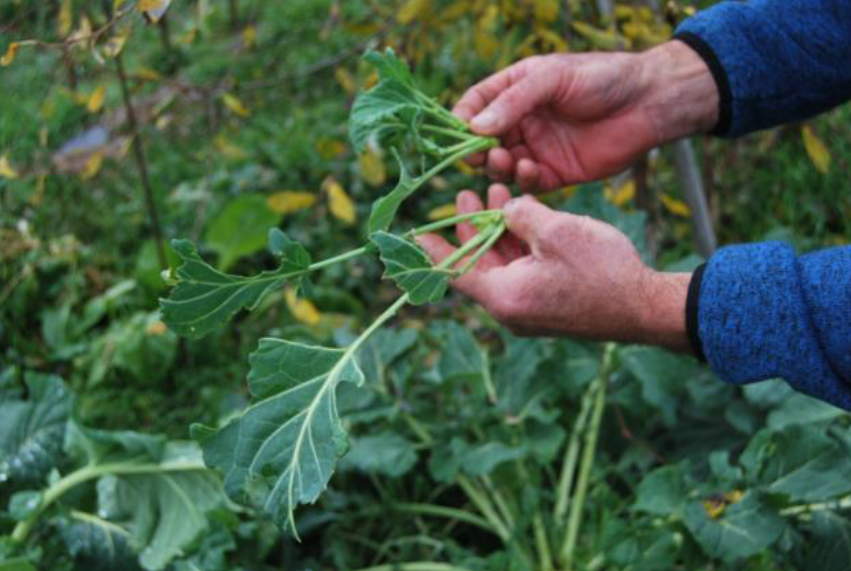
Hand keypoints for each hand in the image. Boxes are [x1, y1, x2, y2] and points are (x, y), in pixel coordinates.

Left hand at [418, 186, 692, 350]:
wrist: (644, 308)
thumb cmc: (601, 270)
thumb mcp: (555, 230)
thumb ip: (520, 215)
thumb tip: (506, 209)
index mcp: (503, 296)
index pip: (452, 272)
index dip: (431, 249)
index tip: (410, 233)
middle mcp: (509, 310)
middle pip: (476, 266)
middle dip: (470, 228)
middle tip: (465, 194)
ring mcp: (528, 311)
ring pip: (500, 266)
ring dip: (496, 232)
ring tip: (495, 194)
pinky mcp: (546, 306)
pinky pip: (520, 273)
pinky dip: (517, 246)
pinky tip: (522, 216)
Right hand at [454, 41, 717, 190]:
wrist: (648, 103)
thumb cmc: (601, 78)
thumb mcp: (552, 78)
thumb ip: (513, 102)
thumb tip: (474, 127)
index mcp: (515, 90)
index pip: (474, 105)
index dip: (461, 120)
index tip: (456, 134)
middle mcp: (521, 121)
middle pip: (482, 141)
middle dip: (477, 150)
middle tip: (482, 155)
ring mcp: (536, 148)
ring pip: (501, 166)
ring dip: (498, 167)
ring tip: (507, 161)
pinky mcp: (554, 174)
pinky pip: (527, 185)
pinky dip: (522, 182)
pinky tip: (530, 170)